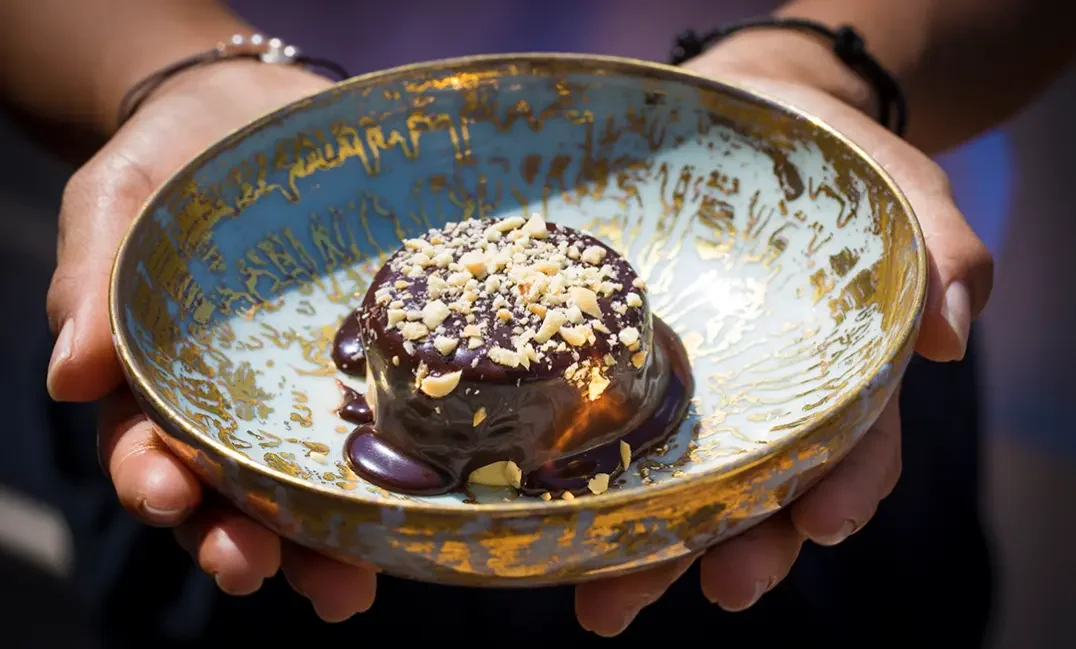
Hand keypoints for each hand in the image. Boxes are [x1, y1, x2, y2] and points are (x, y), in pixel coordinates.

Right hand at [47, 60, 376, 620]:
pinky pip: (383, 434)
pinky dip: (394, 485)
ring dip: (318, 547)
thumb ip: (90, 276)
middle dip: (238, 542)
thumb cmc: (174, 159)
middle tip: (254, 571)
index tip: (171, 502)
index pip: (148, 450)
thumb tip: (68, 379)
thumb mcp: (116, 199)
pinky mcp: (373, 368)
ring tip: (342, 590)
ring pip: (309, 488)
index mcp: (163, 379)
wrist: (265, 114)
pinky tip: (419, 522)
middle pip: (232, 494)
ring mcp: (309, 392)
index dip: (153, 483)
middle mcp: (238, 404)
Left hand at [573, 46, 993, 635]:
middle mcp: (767, 402)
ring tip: (610, 602)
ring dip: (654, 554)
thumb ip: (942, 250)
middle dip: (744, 548)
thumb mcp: (899, 189)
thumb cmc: (828, 161)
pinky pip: (612, 434)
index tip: (819, 525)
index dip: (844, 489)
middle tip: (723, 588)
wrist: (738, 116)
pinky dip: (590, 487)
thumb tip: (953, 338)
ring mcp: (697, 394)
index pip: (855, 447)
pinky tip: (557, 530)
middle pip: (763, 494)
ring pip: (682, 490)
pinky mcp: (631, 371)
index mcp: (838, 376)